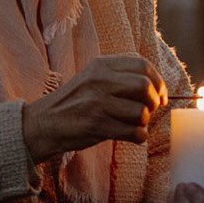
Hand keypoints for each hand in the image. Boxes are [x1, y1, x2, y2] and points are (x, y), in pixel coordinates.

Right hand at [21, 55, 167, 161]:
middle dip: (154, 102)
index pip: (142, 65)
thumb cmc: (72, 103)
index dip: (158, 81)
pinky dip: (138, 137)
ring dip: (143, 122)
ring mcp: (97, 103)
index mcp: (101, 65)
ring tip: (132, 124)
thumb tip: (158, 89)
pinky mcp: (96, 125)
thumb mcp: (92, 79)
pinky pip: (133, 132)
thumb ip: (119, 77)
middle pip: (145, 86)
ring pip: (141, 112)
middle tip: (148, 111)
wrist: (42, 124)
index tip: (160, 95)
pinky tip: (129, 136)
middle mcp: (99, 80)